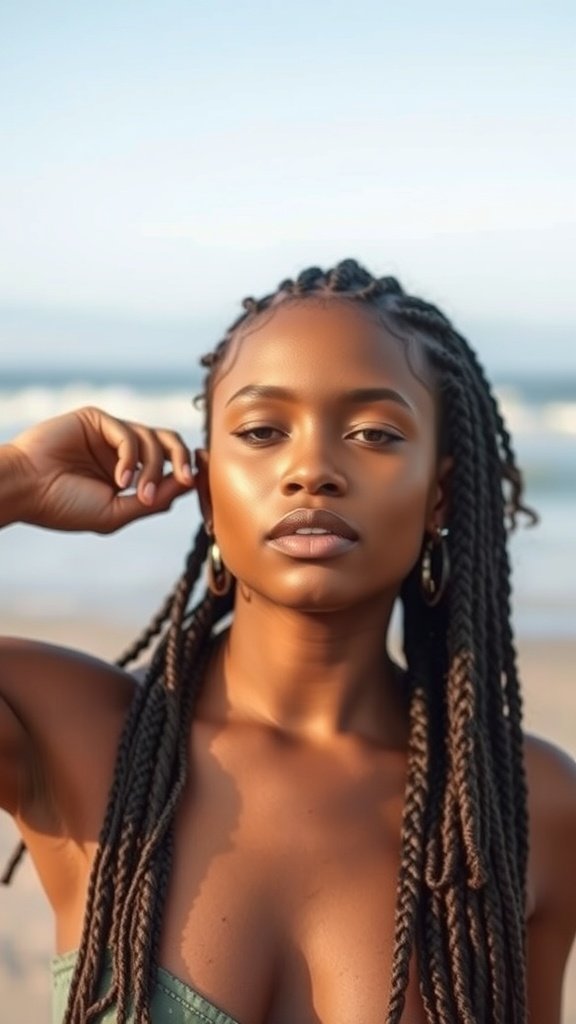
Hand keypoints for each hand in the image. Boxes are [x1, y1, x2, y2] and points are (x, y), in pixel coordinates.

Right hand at [7, 406, 194, 532]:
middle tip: (185, 478)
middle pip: (169, 443)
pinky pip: (129, 433)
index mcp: (130, 474)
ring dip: (151, 469)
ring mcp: (111, 434)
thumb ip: (153, 500)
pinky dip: (131, 458)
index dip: (189, 470)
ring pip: (153, 439)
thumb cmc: (65, 507)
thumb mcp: (116, 513)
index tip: (200, 481)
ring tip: (136, 493)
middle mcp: (123, 452)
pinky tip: (119, 480)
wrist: (26, 491)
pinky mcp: (97, 420)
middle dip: (183, 459)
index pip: (170, 466)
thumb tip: (189, 483)